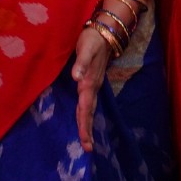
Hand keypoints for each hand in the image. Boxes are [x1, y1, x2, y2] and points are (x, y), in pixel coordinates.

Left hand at [71, 28, 113, 151]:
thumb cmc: (92, 39)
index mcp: (89, 83)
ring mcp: (92, 85)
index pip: (85, 108)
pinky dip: (84, 113)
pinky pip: (86, 101)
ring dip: (86, 124)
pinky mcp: (90, 81)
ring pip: (88, 108)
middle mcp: (91, 87)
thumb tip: (76, 78)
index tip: (86, 142)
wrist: (104, 32)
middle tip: (88, 149)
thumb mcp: (86, 48)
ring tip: (87, 140)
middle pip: (88, 112)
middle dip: (87, 131)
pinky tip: (83, 117)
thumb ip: (81, 63)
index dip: (84, 125)